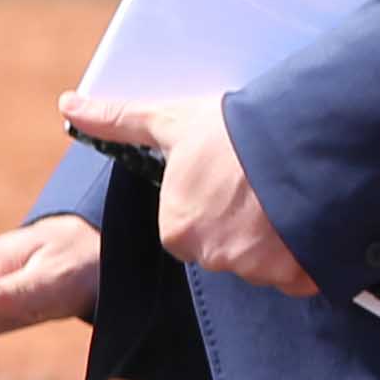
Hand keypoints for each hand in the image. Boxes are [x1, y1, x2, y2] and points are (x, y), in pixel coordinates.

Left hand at [54, 87, 311, 298]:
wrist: (308, 137)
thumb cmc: (236, 129)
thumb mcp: (172, 121)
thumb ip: (118, 121)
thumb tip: (68, 104)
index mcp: (178, 232)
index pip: (188, 232)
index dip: (212, 207)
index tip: (229, 185)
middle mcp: (214, 257)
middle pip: (227, 251)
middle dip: (244, 227)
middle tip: (264, 190)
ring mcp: (261, 269)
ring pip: (266, 264)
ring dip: (279, 240)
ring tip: (290, 199)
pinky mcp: (303, 275)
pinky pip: (303, 275)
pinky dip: (309, 256)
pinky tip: (311, 222)